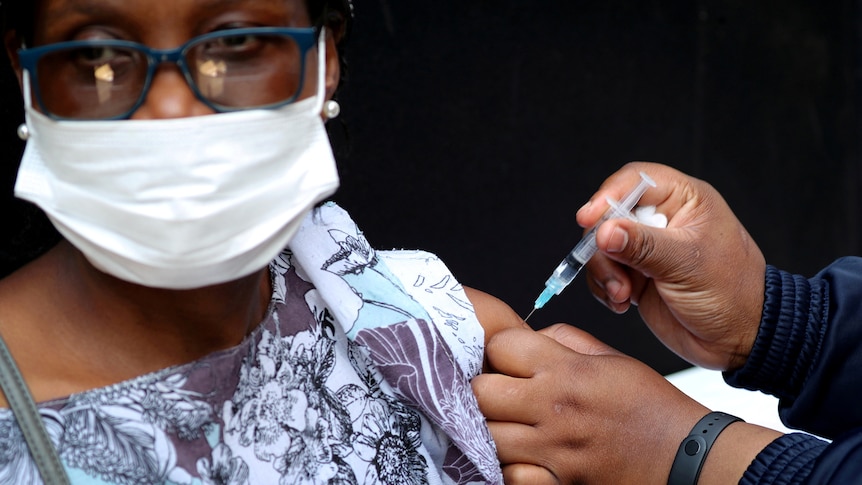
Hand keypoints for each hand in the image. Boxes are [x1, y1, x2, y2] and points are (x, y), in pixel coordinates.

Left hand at [473, 324, 708, 483]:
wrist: (686, 458)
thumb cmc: (650, 407)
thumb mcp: (611, 357)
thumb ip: (564, 340)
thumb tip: (530, 336)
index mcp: (567, 371)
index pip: (500, 346)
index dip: (500, 349)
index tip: (508, 359)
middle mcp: (555, 408)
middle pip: (480, 392)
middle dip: (483, 389)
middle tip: (498, 393)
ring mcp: (553, 449)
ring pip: (487, 435)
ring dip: (491, 428)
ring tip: (507, 424)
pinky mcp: (558, 482)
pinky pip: (509, 476)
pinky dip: (508, 467)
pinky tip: (520, 456)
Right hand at [579, 162, 764, 370]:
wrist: (739, 340)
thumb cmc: (732, 294)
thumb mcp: (687, 264)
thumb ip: (643, 246)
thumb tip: (604, 231)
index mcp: (685, 200)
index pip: (636, 180)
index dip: (608, 195)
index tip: (589, 219)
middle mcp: (662, 219)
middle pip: (610, 214)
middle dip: (604, 246)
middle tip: (615, 273)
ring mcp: (646, 248)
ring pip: (601, 246)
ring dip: (605, 273)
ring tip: (623, 295)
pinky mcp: (635, 275)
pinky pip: (603, 272)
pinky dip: (605, 289)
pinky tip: (623, 303)